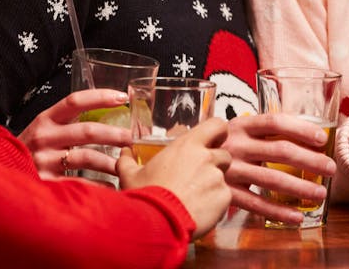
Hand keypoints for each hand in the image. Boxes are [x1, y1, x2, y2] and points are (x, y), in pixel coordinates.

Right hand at [16, 89, 132, 177]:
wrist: (2, 170)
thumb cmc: (33, 147)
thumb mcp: (46, 127)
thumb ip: (70, 120)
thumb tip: (110, 112)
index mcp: (46, 118)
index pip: (75, 101)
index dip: (100, 97)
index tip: (123, 98)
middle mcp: (44, 137)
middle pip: (87, 131)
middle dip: (116, 135)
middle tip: (135, 139)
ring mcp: (44, 160)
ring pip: (86, 158)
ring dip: (111, 162)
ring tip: (127, 166)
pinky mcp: (45, 182)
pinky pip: (79, 183)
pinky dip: (99, 185)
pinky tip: (111, 186)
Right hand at [119, 118, 232, 238]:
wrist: (157, 223)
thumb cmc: (145, 196)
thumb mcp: (130, 175)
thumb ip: (127, 161)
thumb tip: (124, 153)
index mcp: (188, 146)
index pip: (217, 125)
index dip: (218, 133)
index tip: (213, 141)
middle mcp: (207, 158)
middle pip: (223, 155)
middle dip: (215, 164)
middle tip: (198, 177)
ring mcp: (217, 179)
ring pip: (223, 178)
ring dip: (213, 185)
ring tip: (195, 199)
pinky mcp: (224, 199)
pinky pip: (224, 197)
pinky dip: (215, 203)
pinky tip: (199, 210)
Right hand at [219, 113, 335, 224]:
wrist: (178, 168)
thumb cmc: (213, 148)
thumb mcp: (231, 132)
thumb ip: (257, 134)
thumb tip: (298, 138)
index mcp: (239, 126)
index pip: (274, 122)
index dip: (300, 128)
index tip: (322, 138)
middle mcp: (235, 145)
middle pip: (279, 150)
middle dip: (310, 160)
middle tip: (331, 168)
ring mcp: (230, 170)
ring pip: (272, 179)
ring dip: (300, 188)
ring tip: (321, 194)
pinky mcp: (225, 193)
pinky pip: (256, 204)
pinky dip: (278, 212)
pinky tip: (296, 217)